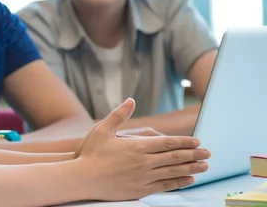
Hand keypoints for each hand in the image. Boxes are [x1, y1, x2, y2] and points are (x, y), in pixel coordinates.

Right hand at [76, 98, 209, 200]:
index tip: (198, 141)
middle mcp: (144, 162)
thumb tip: (131, 100)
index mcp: (137, 146)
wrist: (82, 178)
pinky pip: (165, 186)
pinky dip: (179, 182)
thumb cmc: (91, 153)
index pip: (168, 143)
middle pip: (175, 157)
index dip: (185, 141)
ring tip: (205, 166)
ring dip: (191, 168)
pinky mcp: (141, 190)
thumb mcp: (102, 129)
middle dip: (194, 154)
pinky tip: (189, 180)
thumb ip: (119, 115)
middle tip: (208, 152)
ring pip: (174, 171)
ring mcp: (144, 177)